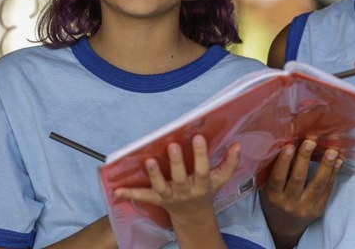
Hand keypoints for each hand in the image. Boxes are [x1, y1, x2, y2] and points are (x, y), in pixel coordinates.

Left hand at [114, 135, 238, 225]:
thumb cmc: (206, 191)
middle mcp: (185, 190)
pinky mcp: (157, 199)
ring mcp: (170, 196)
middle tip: (172, 145)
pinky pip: (144, 197)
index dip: (200, 154)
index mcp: (202, 184)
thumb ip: (230, 162)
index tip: (198, 137)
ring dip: (154, 175)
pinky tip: (117, 190)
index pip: (203, 169)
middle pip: (181, 177)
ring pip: (161, 186)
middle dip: (176, 162)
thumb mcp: (221, 179)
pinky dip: (130, 194)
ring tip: (148, 162)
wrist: (193, 216)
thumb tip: (237, 144)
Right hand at [260, 139, 340, 248]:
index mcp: (273, 196)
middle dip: (305, 159)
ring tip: (332, 152)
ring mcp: (305, 208)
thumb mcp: (270, 188)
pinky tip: (338, 162)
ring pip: (317, 185)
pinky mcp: (318, 210)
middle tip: (311, 142)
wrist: (285, 225)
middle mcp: (288, 203)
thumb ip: (278, 171)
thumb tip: (291, 144)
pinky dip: (333, 175)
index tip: (290, 146)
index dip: (284, 162)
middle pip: (298, 179)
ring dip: (326, 167)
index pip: (278, 178)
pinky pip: (327, 190)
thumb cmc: (275, 199)